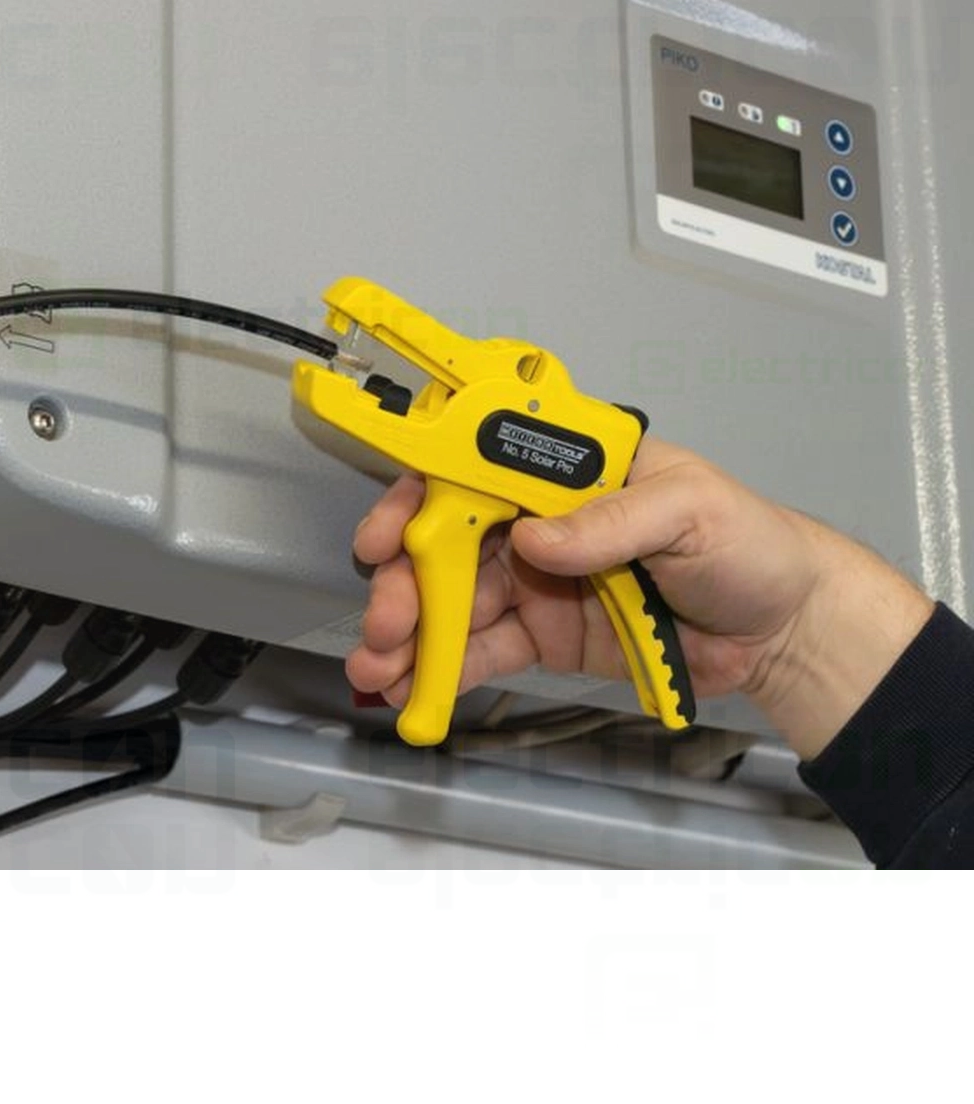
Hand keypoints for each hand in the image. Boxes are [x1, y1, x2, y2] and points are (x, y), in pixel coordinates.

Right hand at [349, 437, 935, 760]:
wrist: (782, 631)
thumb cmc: (745, 543)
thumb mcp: (690, 511)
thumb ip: (612, 521)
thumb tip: (534, 541)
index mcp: (567, 470)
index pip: (475, 468)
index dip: (420, 498)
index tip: (385, 539)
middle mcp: (537, 518)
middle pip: (449, 541)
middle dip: (407, 583)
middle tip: (384, 627)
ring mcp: (536, 580)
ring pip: (455, 601)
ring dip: (411, 636)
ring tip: (376, 671)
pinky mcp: (543, 636)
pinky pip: (483, 650)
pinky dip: (443, 670)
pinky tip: (409, 691)